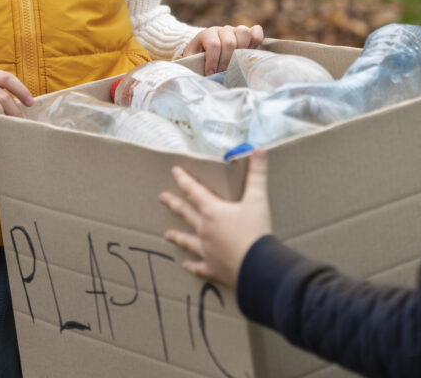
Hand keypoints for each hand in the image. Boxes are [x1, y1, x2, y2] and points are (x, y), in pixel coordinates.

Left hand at [160, 149, 271, 286]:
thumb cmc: (256, 231)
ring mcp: (207, 251)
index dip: (184, 180)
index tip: (174, 171)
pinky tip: (186, 265)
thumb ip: (257, 174)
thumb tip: (259, 151)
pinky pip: (200, 267)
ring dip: (178, 237)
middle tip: (161, 197)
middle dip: (174, 204)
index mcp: (213, 212)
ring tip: (166, 235)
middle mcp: (205, 230)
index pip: (194, 191)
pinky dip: (193, 266)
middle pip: (186, 213)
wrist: (258, 267)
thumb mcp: (258, 199)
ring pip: (188, 241)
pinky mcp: (214, 269)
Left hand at [182, 24, 264, 74]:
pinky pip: (256, 31)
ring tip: (237, 63)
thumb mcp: (192, 62)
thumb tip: (202, 78)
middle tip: (222, 72)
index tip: (210, 74)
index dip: (213, 61)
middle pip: (229, 41)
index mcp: (207, 34)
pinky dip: (256, 41)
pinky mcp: (247, 34)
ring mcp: (235, 30)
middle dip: (226, 61)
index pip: (213, 45)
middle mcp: (222, 30)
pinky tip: (250, 53)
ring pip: (243, 33)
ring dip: (241, 50)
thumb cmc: (198, 60)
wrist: (205, 52)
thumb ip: (194, 66)